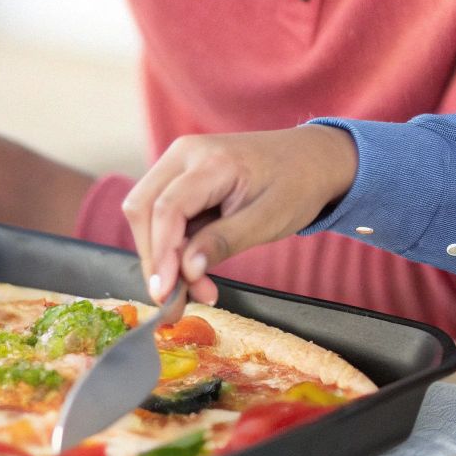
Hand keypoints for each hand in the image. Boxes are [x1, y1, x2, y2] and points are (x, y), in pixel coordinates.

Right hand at [122, 125, 357, 306]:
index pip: (167, 208)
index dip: (161, 254)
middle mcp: (184, 154)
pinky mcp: (180, 177)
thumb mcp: (268, 219)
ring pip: (146, 212)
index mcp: (211, 160)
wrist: (312, 158)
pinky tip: (193, 270)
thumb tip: (186, 270)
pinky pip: (160, 213)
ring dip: (161, 256)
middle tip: (175, 301)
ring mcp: (179, 162)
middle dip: (154, 258)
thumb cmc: (296, 185)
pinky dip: (170, 246)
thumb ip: (224, 242)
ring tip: (195, 288)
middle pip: (143, 208)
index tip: (165, 294)